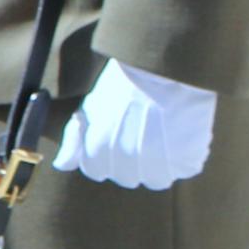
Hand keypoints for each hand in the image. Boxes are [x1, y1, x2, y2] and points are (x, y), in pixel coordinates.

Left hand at [58, 62, 216, 189]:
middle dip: (129, 160)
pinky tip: (180, 134)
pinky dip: (184, 157)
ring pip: (155, 180)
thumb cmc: (123, 86)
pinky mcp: (186, 161)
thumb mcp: (90, 108)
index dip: (102, 154)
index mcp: (98, 152)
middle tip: (139, 132)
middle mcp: (126, 164)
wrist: (161, 69)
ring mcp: (158, 166)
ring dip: (157, 163)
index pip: (95, 171)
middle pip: (126, 178)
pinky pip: (184, 169)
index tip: (114, 135)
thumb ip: (74, 140)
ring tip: (161, 134)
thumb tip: (62, 165)